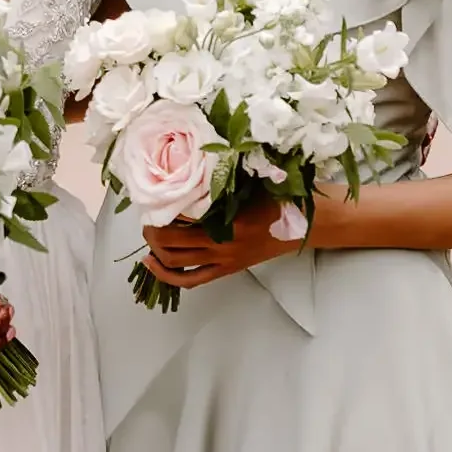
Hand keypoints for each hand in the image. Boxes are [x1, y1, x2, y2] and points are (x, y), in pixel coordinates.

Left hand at [141, 197, 303, 290]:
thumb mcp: (250, 183)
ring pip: (176, 261)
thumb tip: (186, 172)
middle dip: (152, 229)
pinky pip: (190, 280)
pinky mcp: (226, 271)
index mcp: (230, 219)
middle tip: (146, 216)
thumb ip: (221, 182)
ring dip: (155, 249)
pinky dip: (166, 275)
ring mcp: (224, 260)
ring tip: (149, 234)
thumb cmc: (278, 198)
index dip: (163, 207)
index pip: (184, 215)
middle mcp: (224, 243)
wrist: (305, 225)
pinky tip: (152, 263)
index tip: (153, 196)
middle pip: (172, 241)